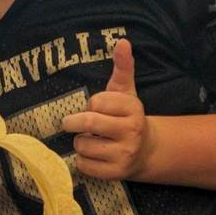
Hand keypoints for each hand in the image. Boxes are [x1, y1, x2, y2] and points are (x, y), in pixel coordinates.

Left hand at [61, 39, 147, 180]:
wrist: (145, 150)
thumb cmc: (127, 116)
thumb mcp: (126, 91)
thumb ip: (123, 66)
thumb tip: (122, 41)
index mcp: (133, 108)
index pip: (96, 102)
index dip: (91, 104)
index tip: (94, 107)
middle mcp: (131, 131)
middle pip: (88, 123)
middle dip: (73, 122)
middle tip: (70, 123)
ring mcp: (124, 154)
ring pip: (83, 145)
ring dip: (79, 142)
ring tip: (89, 140)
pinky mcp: (116, 173)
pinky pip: (84, 165)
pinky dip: (82, 160)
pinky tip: (92, 155)